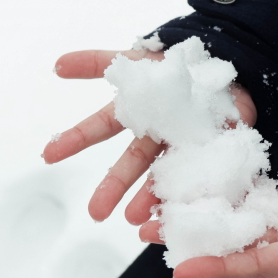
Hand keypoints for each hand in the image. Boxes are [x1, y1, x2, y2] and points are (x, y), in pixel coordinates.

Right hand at [43, 48, 257, 223]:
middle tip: (95, 213)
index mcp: (138, 109)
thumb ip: (99, 62)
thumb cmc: (178, 64)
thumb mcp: (138, 57)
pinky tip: (170, 217)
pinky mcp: (212, 149)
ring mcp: (185, 143)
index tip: (47, 157)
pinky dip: (189, 193)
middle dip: (112, 187)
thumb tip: (57, 64)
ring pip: (165, 174)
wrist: (229, 67)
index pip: (101, 126)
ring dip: (148, 198)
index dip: (75, 139)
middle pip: (132, 161)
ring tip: (134, 220)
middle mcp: (158, 132)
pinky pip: (201, 174)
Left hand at [139, 187, 277, 277]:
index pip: (255, 264)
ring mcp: (272, 225)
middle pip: (226, 245)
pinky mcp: (272, 206)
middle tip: (145, 234)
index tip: (181, 270)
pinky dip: (210, 197)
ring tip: (147, 215)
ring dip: (189, 220)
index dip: (220, 267)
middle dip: (189, 242)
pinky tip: (182, 186)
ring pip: (225, 223)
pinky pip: (237, 202)